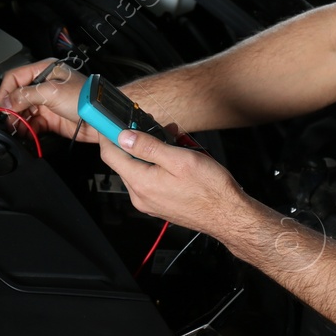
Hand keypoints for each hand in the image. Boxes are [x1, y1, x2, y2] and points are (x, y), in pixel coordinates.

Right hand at [0, 59, 98, 142]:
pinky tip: (25, 133)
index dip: (5, 92)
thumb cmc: (87, 97)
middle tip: (8, 120)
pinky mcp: (51, 118)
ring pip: (23, 112)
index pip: (15, 78)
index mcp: (44, 71)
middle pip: (17, 96)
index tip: (1, 107)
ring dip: (18, 121)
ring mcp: (47, 103)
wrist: (102, 117)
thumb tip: (8, 102)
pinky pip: (33, 124)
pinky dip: (27, 129)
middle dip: (11, 109)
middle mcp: (44, 86)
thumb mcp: (52, 92)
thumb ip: (26, 95)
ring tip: (16, 129)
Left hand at [96, 127, 255, 238]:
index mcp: (142, 183)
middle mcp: (141, 196)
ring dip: (151, 151)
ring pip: (139, 169)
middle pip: (125, 161)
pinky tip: (175, 157)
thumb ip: (148, 147)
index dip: (108, 134)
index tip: (109, 121)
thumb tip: (124, 136)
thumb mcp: (179, 159)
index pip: (110, 155)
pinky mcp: (159, 204)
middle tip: (153, 126)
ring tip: (174, 141)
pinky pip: (150, 179)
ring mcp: (149, 202)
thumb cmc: (211, 190)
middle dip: (136, 140)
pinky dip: (158, 165)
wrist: (228, 215)